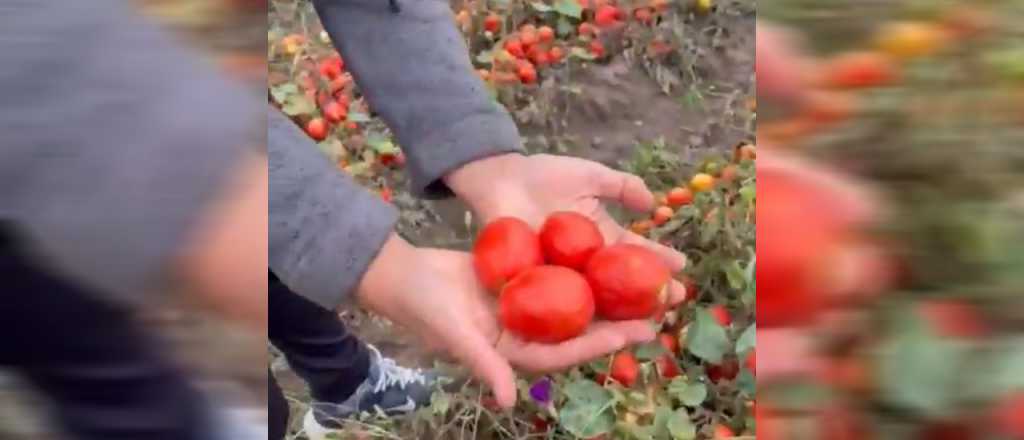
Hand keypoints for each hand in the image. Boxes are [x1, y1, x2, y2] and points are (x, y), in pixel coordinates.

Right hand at [356, 234, 658, 407]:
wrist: (401, 274)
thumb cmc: (424, 308)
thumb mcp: (455, 336)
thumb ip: (484, 366)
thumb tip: (508, 402)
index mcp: (513, 353)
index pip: (566, 353)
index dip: (602, 344)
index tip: (638, 332)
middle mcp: (523, 333)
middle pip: (578, 330)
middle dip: (617, 321)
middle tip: (658, 309)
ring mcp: (522, 307)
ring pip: (572, 303)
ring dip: (605, 295)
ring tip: (643, 283)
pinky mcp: (518, 282)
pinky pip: (555, 277)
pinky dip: (579, 270)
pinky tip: (607, 255)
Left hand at [444, 153, 688, 301]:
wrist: (499, 179)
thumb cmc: (543, 176)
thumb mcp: (589, 176)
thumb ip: (621, 186)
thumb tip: (654, 204)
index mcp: (600, 240)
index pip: (634, 252)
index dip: (657, 259)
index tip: (682, 266)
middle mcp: (585, 265)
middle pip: (620, 283)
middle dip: (649, 293)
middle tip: (675, 301)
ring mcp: (561, 277)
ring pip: (594, 299)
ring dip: (620, 313)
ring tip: (647, 321)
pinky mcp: (535, 286)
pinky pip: (558, 303)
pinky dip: (577, 314)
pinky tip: (596, 325)